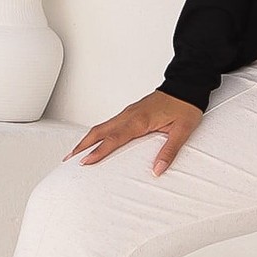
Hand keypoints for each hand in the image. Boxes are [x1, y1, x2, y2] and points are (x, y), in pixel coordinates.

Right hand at [63, 90, 203, 174]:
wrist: (188, 86)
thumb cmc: (186, 106)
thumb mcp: (182, 131)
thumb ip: (169, 151)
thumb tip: (158, 170)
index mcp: (139, 120)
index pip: (113, 138)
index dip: (98, 151)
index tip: (84, 162)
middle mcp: (130, 115)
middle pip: (99, 131)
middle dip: (81, 146)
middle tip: (68, 160)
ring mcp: (128, 113)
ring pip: (101, 126)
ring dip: (86, 140)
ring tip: (74, 154)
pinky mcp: (131, 113)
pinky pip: (109, 124)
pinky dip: (97, 134)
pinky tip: (94, 141)